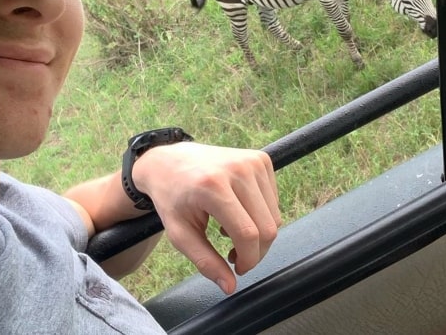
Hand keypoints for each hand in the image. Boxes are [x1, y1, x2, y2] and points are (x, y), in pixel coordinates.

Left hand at [131, 142, 279, 293]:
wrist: (170, 162)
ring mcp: (251, 161)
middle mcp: (237, 169)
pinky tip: (238, 212)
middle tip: (234, 255)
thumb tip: (230, 287)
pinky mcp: (260, 158)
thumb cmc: (172, 198)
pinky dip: (260, 215)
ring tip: (230, 231)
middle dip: (255, 252)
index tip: (236, 268)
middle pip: (267, 227)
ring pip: (274, 216)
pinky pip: (273, 200)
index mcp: (213, 186)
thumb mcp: (179, 234)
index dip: (248, 260)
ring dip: (258, 233)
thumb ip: (205, 262)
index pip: (248, 234)